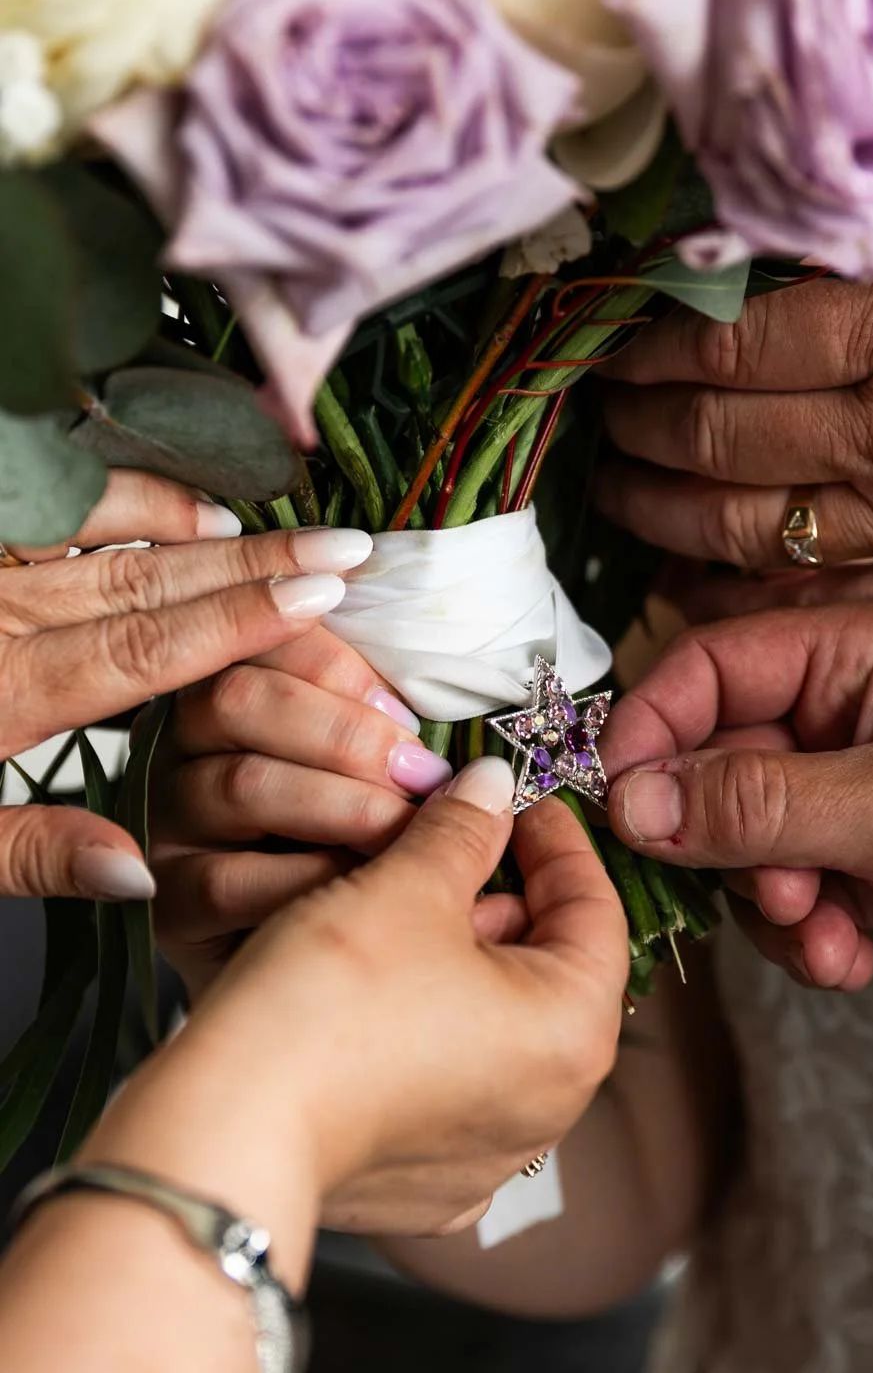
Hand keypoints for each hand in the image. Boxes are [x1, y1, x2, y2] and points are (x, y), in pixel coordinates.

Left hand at [0, 468, 371, 900]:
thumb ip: (35, 854)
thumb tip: (145, 877)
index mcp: (3, 695)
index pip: (149, 648)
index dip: (244, 616)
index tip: (325, 591)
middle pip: (146, 579)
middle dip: (251, 561)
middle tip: (339, 546)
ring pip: (92, 528)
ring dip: (179, 521)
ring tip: (253, 524)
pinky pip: (37, 505)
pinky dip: (100, 495)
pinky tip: (149, 502)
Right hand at [119, 761, 629, 1237]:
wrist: (227, 1132)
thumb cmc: (322, 1017)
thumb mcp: (406, 889)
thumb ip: (464, 830)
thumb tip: (493, 792)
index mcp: (573, 1033)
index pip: (596, 910)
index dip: (554, 841)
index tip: (516, 805)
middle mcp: (551, 1108)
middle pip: (547, 972)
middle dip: (500, 905)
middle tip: (448, 854)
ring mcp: (490, 1155)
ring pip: (495, 1030)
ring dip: (459, 970)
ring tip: (400, 921)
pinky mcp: (428, 1185)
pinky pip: (446, 1088)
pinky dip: (424, 1040)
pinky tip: (376, 1005)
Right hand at [151, 630, 452, 996]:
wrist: (298, 993)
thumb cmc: (360, 872)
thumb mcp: (384, 786)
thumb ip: (403, 736)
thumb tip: (469, 736)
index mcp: (229, 694)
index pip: (260, 639)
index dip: (335, 665)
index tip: (406, 712)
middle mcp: (179, 753)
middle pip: (240, 699)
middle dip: (348, 735)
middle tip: (421, 775)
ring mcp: (171, 830)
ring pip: (241, 782)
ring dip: (341, 803)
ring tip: (403, 832)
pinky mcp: (171, 907)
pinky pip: (231, 881)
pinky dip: (306, 880)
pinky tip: (360, 893)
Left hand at [598, 207, 872, 618]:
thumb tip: (833, 262)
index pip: (739, 340)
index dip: (658, 344)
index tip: (619, 342)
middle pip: (719, 438)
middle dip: (638, 427)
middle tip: (600, 415)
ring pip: (740, 529)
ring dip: (659, 513)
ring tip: (618, 493)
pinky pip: (807, 598)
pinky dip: (734, 593)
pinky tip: (687, 580)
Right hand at [601, 601, 872, 1003]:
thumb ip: (758, 805)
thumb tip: (630, 806)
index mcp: (849, 655)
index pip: (706, 668)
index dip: (651, 732)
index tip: (621, 807)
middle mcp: (835, 714)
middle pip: (711, 768)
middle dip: (730, 848)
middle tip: (780, 894)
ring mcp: (841, 792)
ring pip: (737, 845)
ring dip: (769, 906)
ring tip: (829, 936)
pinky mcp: (853, 862)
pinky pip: (780, 896)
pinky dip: (802, 937)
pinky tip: (852, 960)